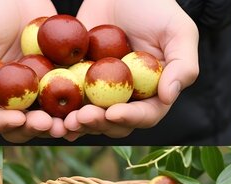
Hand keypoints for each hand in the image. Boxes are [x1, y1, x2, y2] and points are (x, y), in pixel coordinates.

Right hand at [0, 0, 66, 142]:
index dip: (1, 124)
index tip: (16, 119)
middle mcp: (8, 103)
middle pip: (20, 127)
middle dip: (33, 128)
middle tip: (47, 124)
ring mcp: (35, 93)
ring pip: (47, 117)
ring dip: (58, 124)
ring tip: (69, 122)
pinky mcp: (59, 80)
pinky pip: (70, 97)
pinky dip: (78, 105)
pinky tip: (87, 107)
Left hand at [65, 0, 198, 139]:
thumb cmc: (155, 7)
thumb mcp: (178, 31)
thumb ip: (183, 65)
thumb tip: (168, 97)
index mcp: (153, 93)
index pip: (145, 115)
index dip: (130, 118)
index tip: (114, 113)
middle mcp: (126, 99)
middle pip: (113, 124)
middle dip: (98, 124)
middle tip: (82, 118)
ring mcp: (98, 92)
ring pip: (87, 118)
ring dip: (76, 124)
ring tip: (65, 122)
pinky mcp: (74, 81)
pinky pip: (65, 100)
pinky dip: (57, 111)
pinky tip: (48, 114)